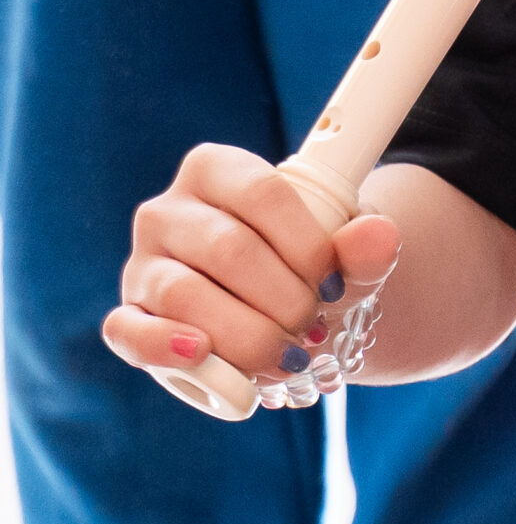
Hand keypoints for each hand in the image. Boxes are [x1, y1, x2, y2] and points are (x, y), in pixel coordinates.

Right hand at [103, 143, 400, 386]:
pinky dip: (164, 346)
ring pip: (183, 293)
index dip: (306, 243)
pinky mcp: (128, 315)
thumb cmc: (305, 266)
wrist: (279, 308)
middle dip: (284, 298)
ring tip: (286, 354)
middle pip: (228, 248)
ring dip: (245, 333)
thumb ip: (364, 246)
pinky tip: (203, 354)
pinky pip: (129, 330)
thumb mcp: (343, 252)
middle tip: (314, 327)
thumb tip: (379, 236)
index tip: (334, 282)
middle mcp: (168, 210)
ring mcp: (142, 263)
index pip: (261, 192)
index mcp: (216, 169)